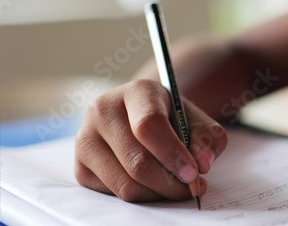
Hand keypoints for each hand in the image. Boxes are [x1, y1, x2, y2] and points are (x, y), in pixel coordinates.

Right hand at [74, 79, 227, 201]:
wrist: (141, 116)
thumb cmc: (171, 117)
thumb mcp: (195, 119)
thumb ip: (207, 138)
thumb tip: (203, 164)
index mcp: (136, 91)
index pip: (148, 125)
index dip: (172, 154)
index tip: (193, 173)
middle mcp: (103, 110)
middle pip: (137, 161)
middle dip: (169, 182)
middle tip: (191, 188)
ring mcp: (86, 138)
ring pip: (125, 184)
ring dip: (157, 194)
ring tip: (175, 187)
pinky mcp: (80, 165)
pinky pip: (113, 194)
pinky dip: (140, 197)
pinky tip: (153, 184)